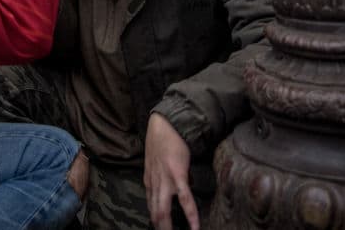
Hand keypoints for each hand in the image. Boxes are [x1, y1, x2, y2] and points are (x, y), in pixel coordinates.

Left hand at [144, 113, 198, 229]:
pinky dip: (191, 215)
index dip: (155, 219)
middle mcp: (154, 183)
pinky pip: (185, 200)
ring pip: (165, 210)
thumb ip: (156, 173)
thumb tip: (163, 182)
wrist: (166, 124)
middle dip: (160, 227)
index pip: (150, 205)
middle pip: (155, 212)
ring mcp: (165, 180)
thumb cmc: (160, 138)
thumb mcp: (152, 159)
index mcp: (149, 179)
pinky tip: (195, 227)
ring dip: (169, 227)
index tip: (159, 227)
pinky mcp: (178, 175)